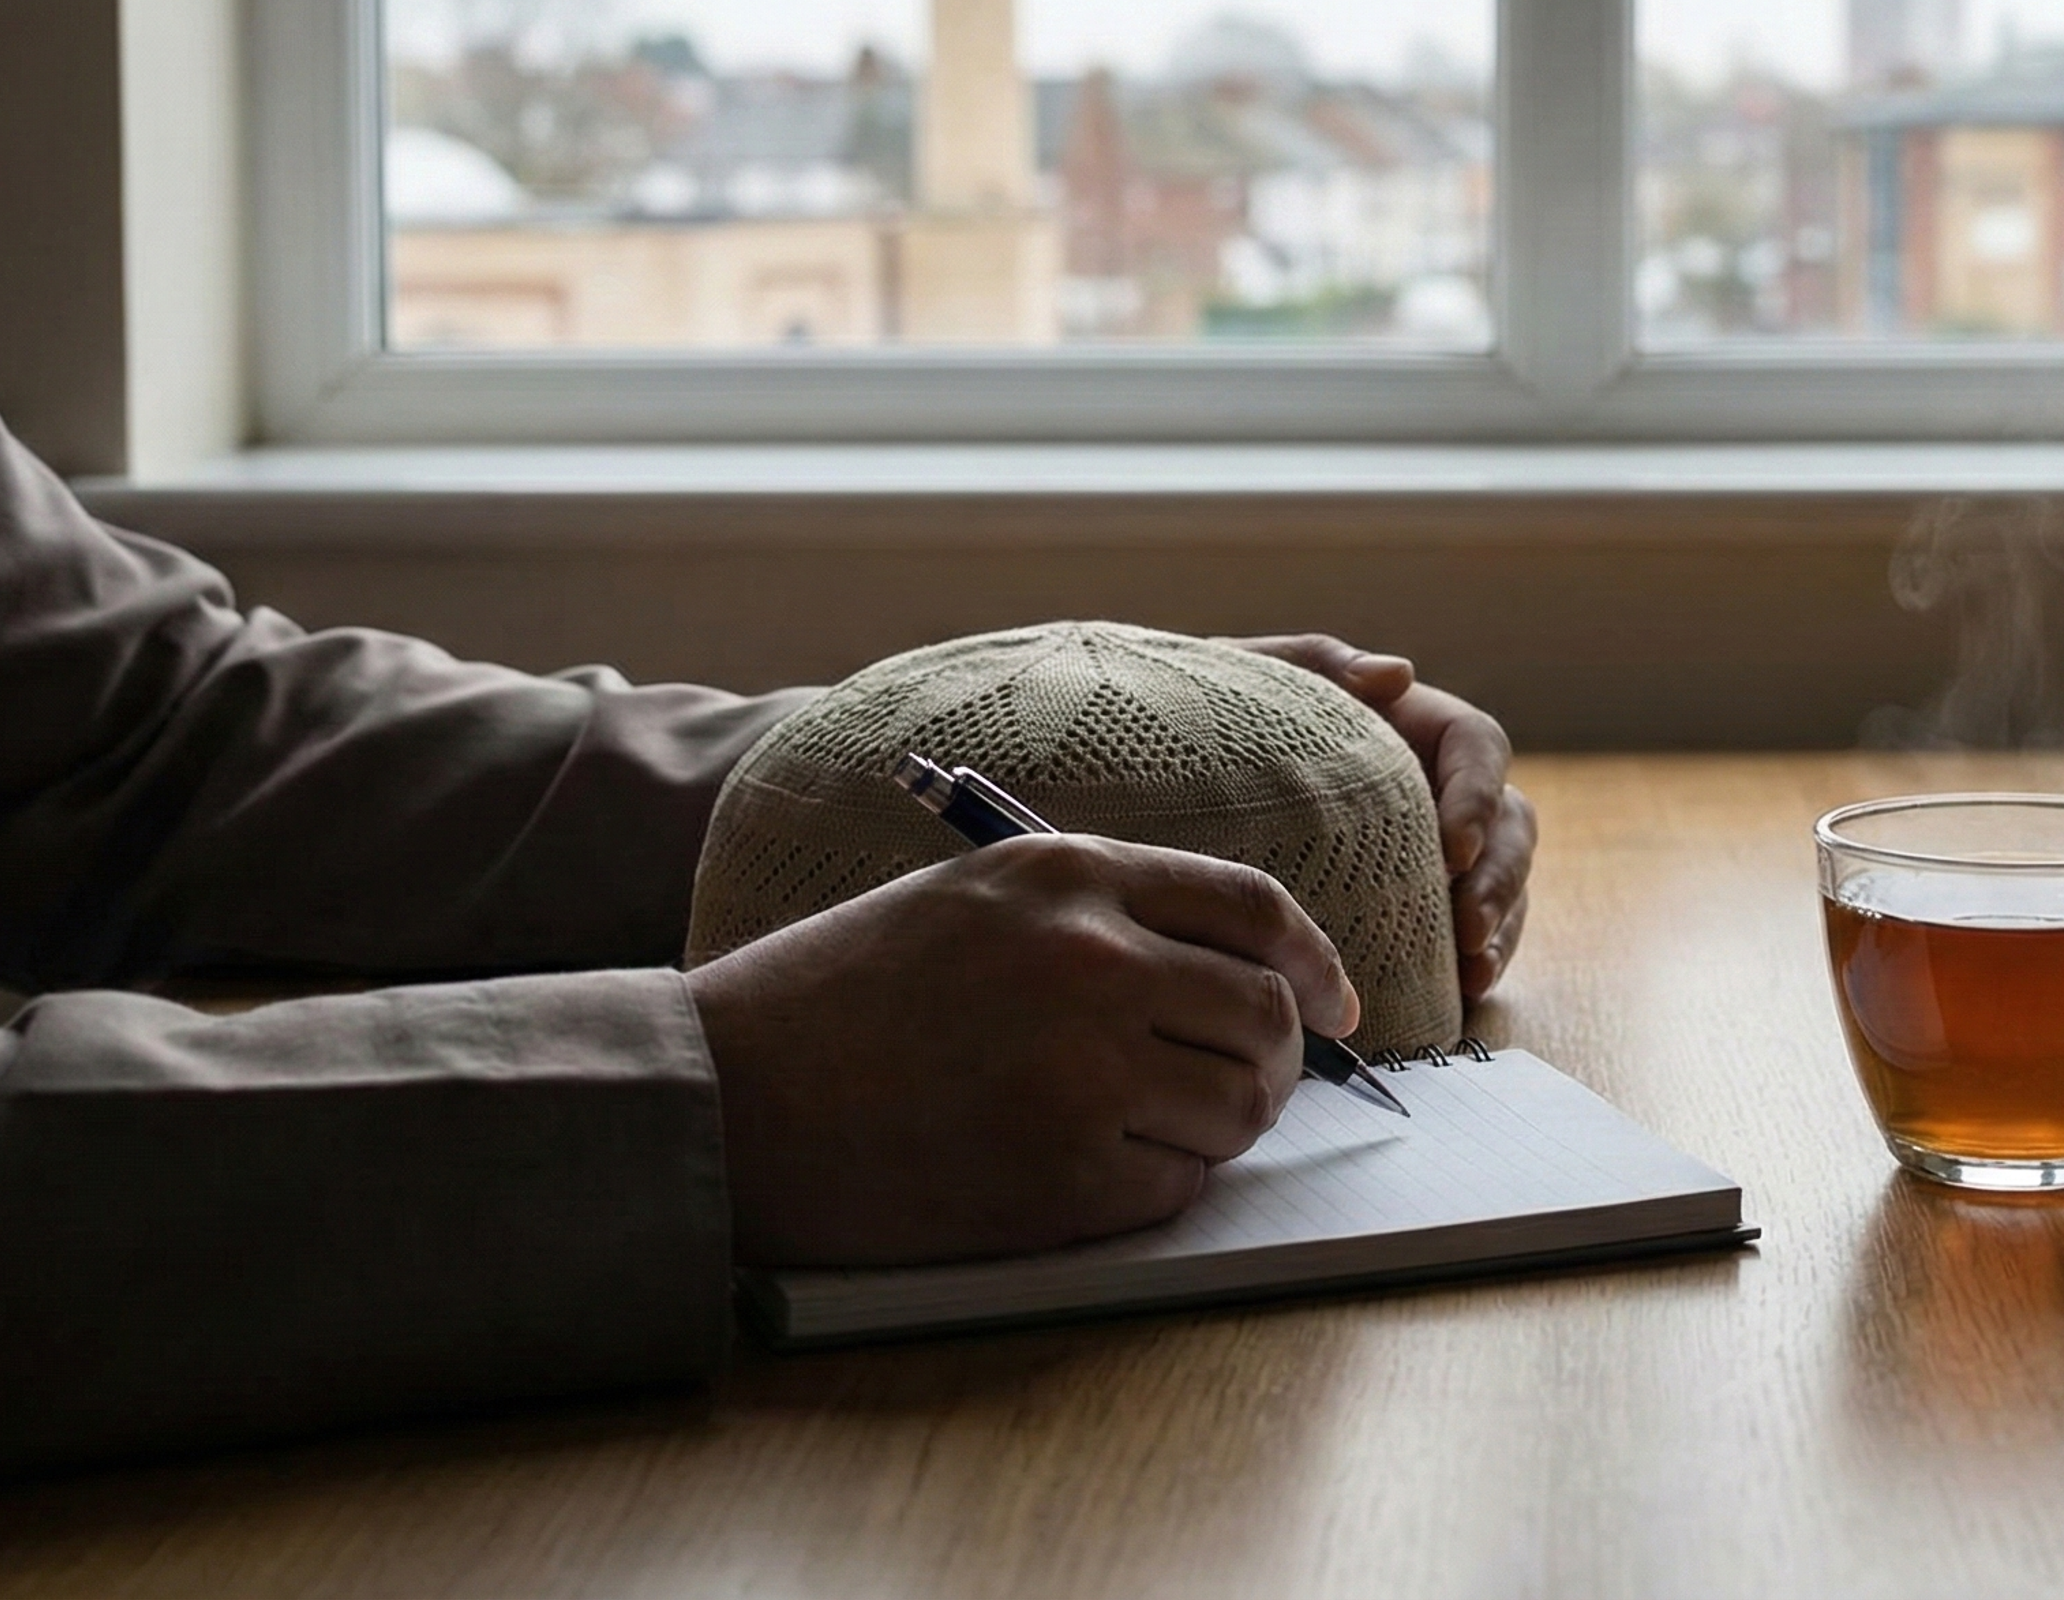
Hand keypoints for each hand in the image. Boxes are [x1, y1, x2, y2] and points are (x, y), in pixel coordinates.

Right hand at [687, 834, 1358, 1267]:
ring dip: (1221, 1126)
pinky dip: (1155, 1186)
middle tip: (1250, 1084)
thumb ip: (1097, 914)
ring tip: (1150, 1125)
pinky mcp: (1060, 1177)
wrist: (726, 1098)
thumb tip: (1238, 968)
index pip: (1254, 908)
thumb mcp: (970, 902)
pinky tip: (1083, 1168)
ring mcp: (1081, 1073)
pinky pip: (1175, 1186)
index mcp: (1068, 876)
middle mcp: (1091, 963)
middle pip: (1268, 1014)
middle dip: (1281, 1057)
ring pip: (1241, 1108)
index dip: (1317, 961)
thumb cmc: (838, 1000)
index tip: (1338, 1004)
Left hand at [1222, 633, 1535, 1004]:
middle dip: (1499, 878)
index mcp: (1410, 724)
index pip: (1478, 746)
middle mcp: (1434, 789)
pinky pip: (1470, 935)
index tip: (1450, 848)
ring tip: (1473, 972)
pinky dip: (1476, 961)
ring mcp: (1431, 853)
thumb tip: (1397, 674)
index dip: (1479, 794)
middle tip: (1466, 929)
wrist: (1156, 780)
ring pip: (1502, 883)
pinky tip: (1460, 993)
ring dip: (1500, 926)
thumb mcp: (1248, 676)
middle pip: (1509, 824)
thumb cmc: (1210, 719)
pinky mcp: (1413, 909)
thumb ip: (1315, 660)